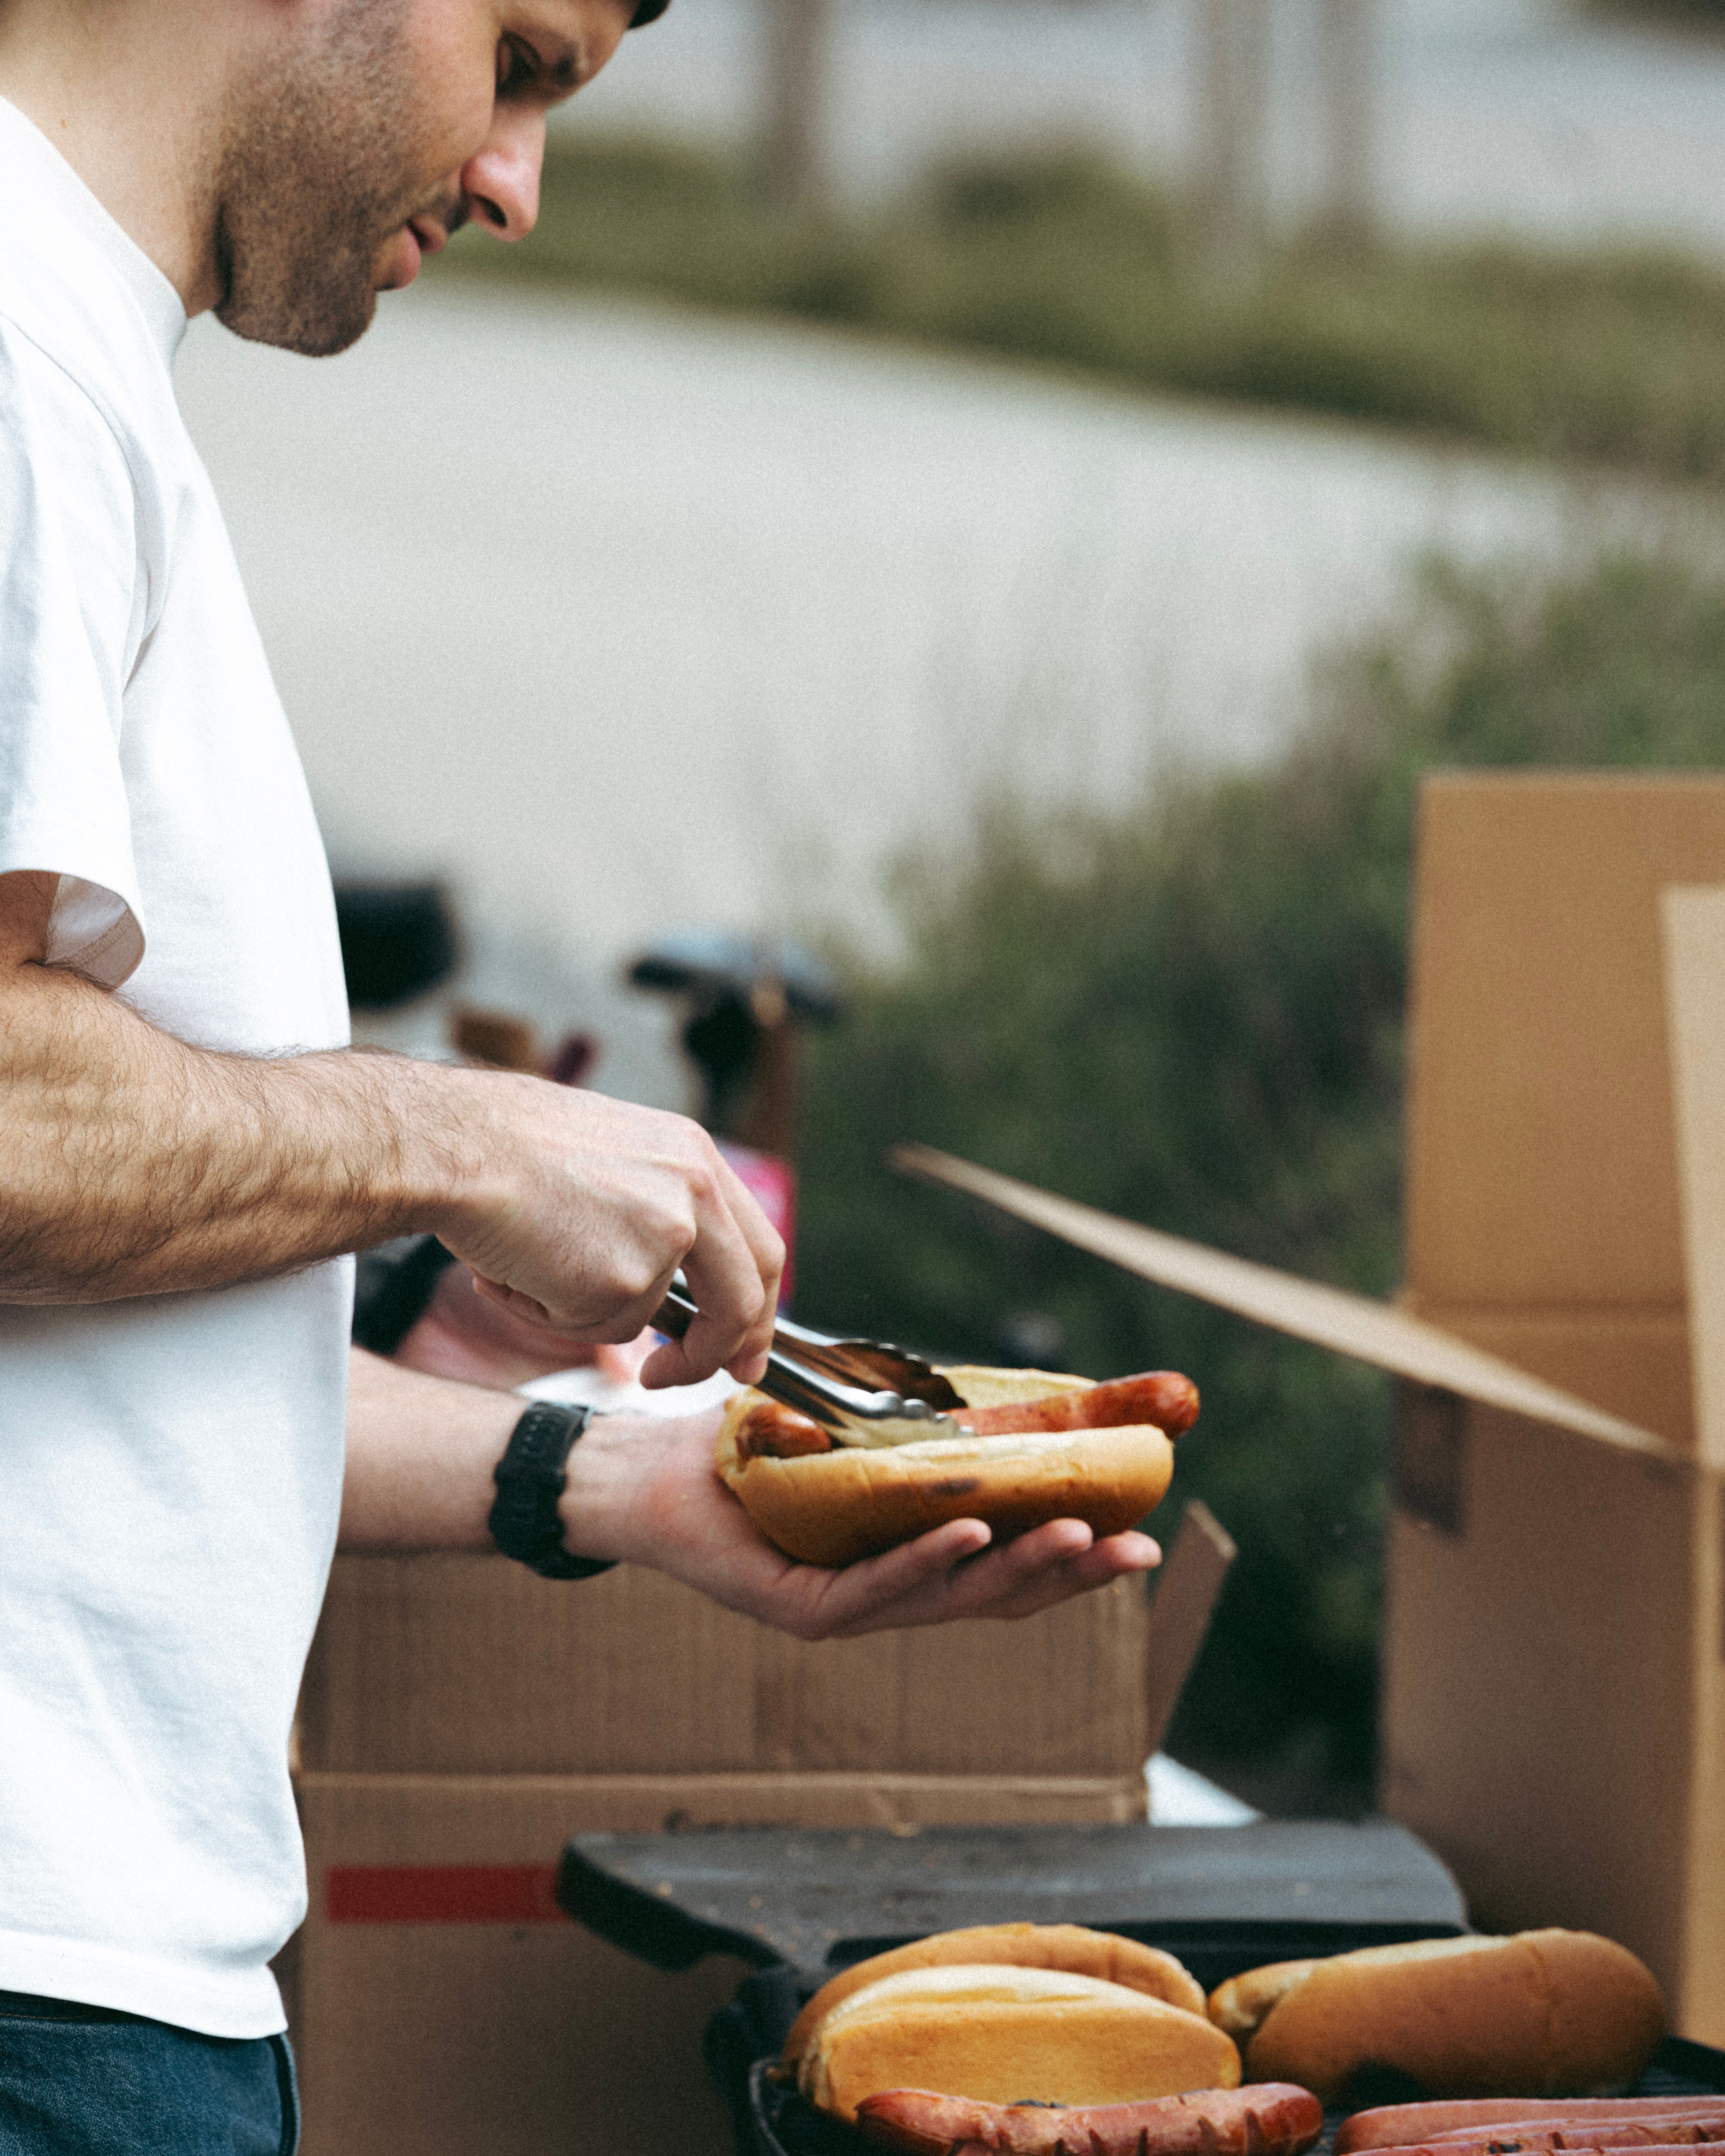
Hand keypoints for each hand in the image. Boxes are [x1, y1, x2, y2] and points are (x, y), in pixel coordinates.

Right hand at [429, 1077, 781, 1386]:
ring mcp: (665, 1236)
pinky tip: (516, 1269)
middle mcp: (695, 1191)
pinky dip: (550, 1315)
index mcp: (695, 1156)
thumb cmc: (511, 1149)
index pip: (758, 1247)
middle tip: (679, 1375)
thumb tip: (669, 1294)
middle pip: (743, 1296)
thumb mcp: (612, 1161)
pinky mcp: (624, 1279)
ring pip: (640, 1317)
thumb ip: (656, 1213)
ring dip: (580, 1313)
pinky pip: (593, 1329)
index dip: (756, 1308)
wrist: (456, 1143)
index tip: (743, 1349)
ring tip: (529, 1261)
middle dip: (720, 1350)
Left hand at [559, 1408, 1162, 1638]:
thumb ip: (918, 1428)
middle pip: (994, 1594)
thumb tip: (1001, 1387)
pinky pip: (873, 1589)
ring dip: (1016, 1564)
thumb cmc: (748, 1444)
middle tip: (1138, 1549)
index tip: (1137, 1530)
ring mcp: (843, 1608)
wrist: (646, 1467)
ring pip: (947, 1597)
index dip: (1071, 1555)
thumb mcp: (855, 1429)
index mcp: (906, 1558)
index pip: (1004, 1566)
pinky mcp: (798, 1606)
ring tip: (1077, 1535)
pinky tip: (970, 1532)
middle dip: (1071, 1573)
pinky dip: (926, 1559)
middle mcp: (883, 1593)